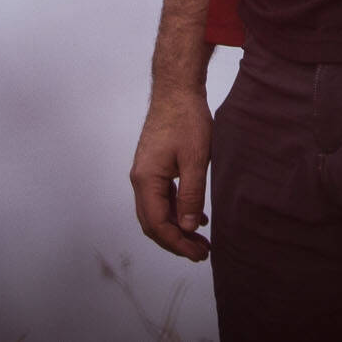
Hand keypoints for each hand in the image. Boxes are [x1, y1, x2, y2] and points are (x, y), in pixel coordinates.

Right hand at [130, 85, 213, 260]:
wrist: (176, 89)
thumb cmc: (186, 119)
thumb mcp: (195, 159)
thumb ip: (191, 195)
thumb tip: (188, 228)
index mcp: (146, 180)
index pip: (157, 224)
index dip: (177, 243)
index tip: (198, 253)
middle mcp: (140, 179)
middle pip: (153, 222)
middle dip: (176, 241)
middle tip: (201, 252)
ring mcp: (145, 173)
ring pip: (157, 211)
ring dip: (177, 228)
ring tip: (201, 240)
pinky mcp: (154, 166)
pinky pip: (162, 197)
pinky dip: (177, 210)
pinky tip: (196, 216)